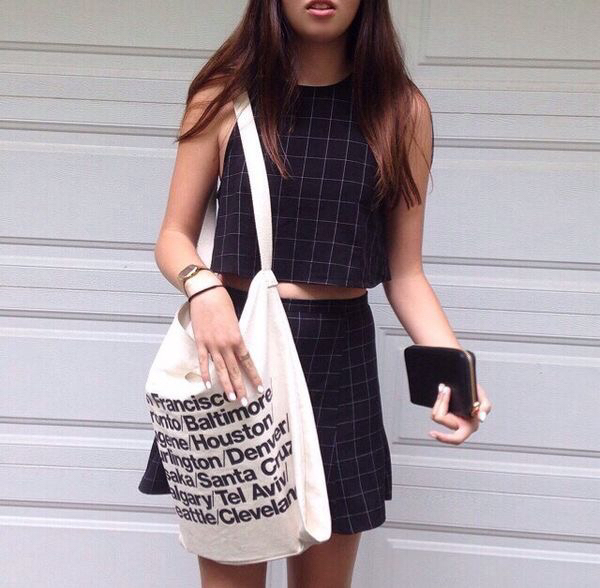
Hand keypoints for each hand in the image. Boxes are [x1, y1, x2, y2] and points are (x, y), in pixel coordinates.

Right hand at [189, 285, 262, 405]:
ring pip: (221, 370)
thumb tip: (239, 350)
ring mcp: (212, 344)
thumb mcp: (235, 320)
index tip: (258, 388)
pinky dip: (205, 373)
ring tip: (231, 398)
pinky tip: (207, 384)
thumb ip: (237, 337)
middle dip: (241, 387)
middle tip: (245, 402)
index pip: (248, 362)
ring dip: (226, 385)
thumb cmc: (222, 302)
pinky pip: (204, 361)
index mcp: (237, 338)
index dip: (253, 376)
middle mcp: (226, 344)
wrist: (206, 293)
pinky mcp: (200, 342)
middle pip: (235, 370)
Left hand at [429, 382, 491, 444]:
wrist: (471, 389)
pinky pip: (436, 409)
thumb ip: (486, 408)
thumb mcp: (485, 400)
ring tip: (443, 389)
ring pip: (436, 413)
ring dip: (438, 400)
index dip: (444, 438)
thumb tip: (481, 418)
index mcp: (469, 427)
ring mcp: (450, 419)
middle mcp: (458, 425)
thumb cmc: (478, 397)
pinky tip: (441, 392)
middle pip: (440, 419)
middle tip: (443, 391)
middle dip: (440, 403)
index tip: (432, 432)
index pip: (456, 439)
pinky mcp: (444, 413)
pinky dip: (438, 400)